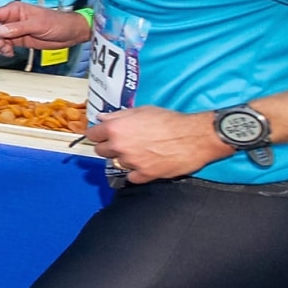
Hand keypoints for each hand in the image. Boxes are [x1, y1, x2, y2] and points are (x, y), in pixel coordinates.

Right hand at [0, 1, 91, 50]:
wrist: (70, 34)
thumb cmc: (58, 23)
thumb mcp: (38, 24)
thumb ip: (18, 27)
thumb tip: (0, 30)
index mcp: (14, 9)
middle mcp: (12, 18)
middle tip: (3, 46)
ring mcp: (14, 30)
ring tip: (8, 50)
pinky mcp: (18, 39)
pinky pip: (5, 44)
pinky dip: (4, 49)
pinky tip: (10, 52)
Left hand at [86, 106, 231, 182]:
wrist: (195, 137)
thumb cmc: (171, 121)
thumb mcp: (142, 111)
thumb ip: (119, 116)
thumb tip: (102, 118)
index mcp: (116, 129)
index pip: (92, 135)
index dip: (97, 134)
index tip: (101, 135)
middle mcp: (120, 146)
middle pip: (101, 151)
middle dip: (109, 146)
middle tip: (122, 143)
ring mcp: (131, 162)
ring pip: (117, 163)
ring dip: (124, 159)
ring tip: (139, 152)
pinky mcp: (145, 174)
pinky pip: (132, 177)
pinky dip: (136, 172)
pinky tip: (145, 165)